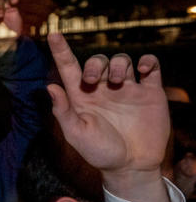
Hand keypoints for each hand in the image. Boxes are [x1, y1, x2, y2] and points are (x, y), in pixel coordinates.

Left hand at [47, 33, 170, 201]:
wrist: (132, 166)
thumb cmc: (100, 153)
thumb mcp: (77, 134)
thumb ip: (63, 111)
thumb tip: (50, 87)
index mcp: (82, 97)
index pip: (69, 68)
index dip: (60, 51)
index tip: (52, 34)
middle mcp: (103, 89)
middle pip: (97, 61)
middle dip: (95, 64)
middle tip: (94, 80)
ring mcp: (127, 89)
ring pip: (122, 61)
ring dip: (119, 64)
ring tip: (120, 81)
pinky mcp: (150, 92)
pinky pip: (150, 66)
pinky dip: (147, 61)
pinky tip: (143, 69)